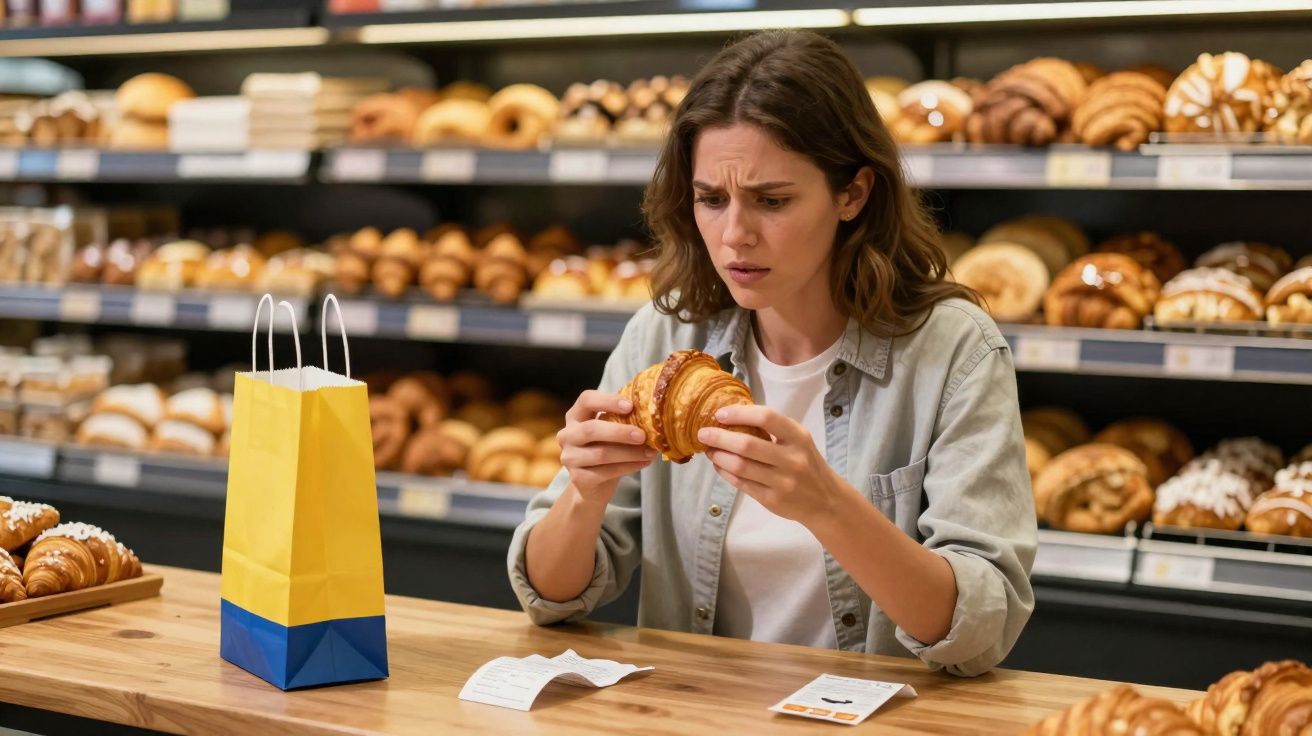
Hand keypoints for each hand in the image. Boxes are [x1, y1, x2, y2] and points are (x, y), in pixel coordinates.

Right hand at [557, 390, 656, 503]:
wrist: (591, 485)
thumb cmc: (604, 449)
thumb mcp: (609, 430)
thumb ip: (622, 420)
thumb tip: (654, 412)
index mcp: (575, 416)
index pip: (586, 400)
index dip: (607, 401)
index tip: (630, 406)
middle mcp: (567, 435)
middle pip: (591, 430)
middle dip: (620, 432)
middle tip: (643, 435)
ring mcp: (570, 458)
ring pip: (601, 454)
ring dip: (630, 453)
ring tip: (650, 452)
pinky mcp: (578, 478)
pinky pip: (606, 472)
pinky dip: (628, 467)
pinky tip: (643, 463)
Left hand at [698, 405, 847, 526]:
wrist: (826, 501)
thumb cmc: (806, 464)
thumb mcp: (798, 441)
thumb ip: (773, 429)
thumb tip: (733, 415)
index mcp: (798, 437)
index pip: (766, 418)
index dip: (739, 413)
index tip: (720, 414)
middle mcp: (792, 459)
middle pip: (747, 445)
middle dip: (719, 437)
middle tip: (703, 433)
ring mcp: (782, 482)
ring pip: (740, 466)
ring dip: (719, 456)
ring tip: (710, 450)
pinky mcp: (772, 500)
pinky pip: (741, 483)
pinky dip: (725, 473)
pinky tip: (719, 465)